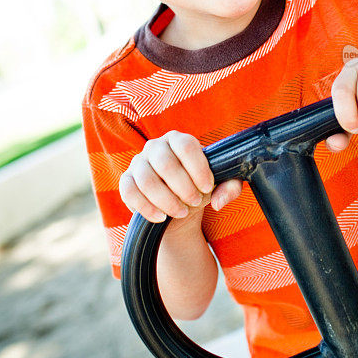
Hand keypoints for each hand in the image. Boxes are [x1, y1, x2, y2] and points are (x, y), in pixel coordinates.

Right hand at [119, 131, 241, 222]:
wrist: (178, 206)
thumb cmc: (199, 188)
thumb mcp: (221, 185)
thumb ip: (231, 187)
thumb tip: (219, 202)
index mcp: (179, 140)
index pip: (186, 146)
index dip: (198, 168)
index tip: (207, 187)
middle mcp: (156, 146)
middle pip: (166, 163)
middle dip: (183, 188)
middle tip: (195, 202)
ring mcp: (138, 163)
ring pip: (147, 180)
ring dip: (167, 201)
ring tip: (181, 212)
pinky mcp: (126, 181)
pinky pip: (130, 193)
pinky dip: (147, 208)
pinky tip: (161, 218)